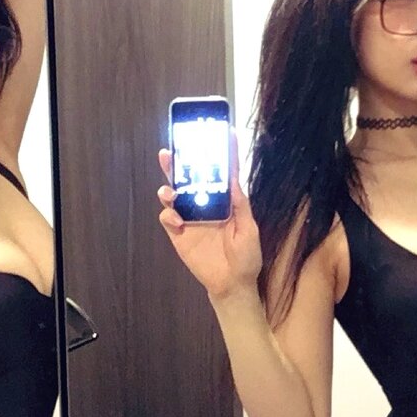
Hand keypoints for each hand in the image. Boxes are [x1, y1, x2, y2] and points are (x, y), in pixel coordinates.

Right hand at [157, 130, 262, 300]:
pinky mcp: (179, 234)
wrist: (233, 285)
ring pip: (174, 195)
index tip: (221, 132)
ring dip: (168, 187)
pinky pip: (168, 218)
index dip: (221, 153)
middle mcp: (206, 205)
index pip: (221, 173)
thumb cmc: (246, 258)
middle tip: (170, 150)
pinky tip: (176, 218)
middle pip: (190, 179)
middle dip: (180, 163)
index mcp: (225, 202)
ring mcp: (191, 219)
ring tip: (170, 189)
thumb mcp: (249, 229)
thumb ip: (239, 205)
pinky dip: (168, 214)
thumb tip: (233, 180)